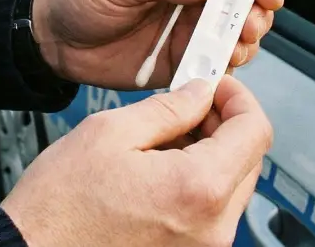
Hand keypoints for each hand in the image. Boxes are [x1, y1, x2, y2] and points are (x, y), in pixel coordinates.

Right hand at [0, 75, 271, 246]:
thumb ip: (167, 108)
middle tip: (189, 106)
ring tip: (164, 140)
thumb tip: (200, 93)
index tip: (218, 86)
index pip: (256, 131)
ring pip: (232, 186)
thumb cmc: (59, 208)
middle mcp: (212, 227)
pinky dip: (197, 184)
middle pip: (249, 160)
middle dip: (225, 125)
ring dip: (211, 154)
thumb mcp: (109, 132)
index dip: (239, 98)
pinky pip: (211, 212)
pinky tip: (159, 170)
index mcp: (198, 189)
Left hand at [31, 0, 284, 89]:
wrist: (59, 39)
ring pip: (237, 34)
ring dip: (242, 44)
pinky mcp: (184, 58)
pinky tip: (216, 71)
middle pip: (245, 0)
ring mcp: (192, 26)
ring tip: (230, 51)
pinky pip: (215, 64)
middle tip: (246, 29)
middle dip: (254, 14)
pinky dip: (223, 69)